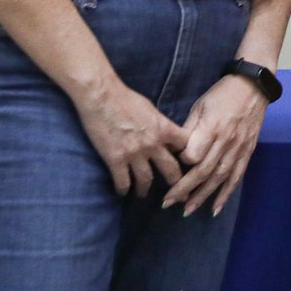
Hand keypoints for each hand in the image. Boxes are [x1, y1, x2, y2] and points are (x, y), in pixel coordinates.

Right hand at [72, 78, 188, 197]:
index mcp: (164, 128)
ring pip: (146, 180)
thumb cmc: (126, 98)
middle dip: (177, 183)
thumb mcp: (151, 109)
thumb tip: (165, 133)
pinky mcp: (115, 159)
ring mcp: (134, 153)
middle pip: (171, 169)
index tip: (189, 165)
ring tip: (143, 194)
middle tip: (180, 194)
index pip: (185, 146)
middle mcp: (152, 144)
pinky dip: (123, 190)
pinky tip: (122, 192)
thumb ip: (160, 124)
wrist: (102, 97)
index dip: (189, 156)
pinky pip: (123, 181)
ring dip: (145, 189)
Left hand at [163, 73, 268, 216]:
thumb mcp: (200, 106)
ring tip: (187, 211)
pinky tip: (215, 209)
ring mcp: (238, 148)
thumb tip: (174, 151)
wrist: (253, 87)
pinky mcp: (247, 152)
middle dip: (184, 189)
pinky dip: (226, 195)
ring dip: (202, 197)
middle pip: (203, 171)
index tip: (171, 166)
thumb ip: (188, 130)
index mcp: (212, 127)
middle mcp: (226, 141)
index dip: (180, 163)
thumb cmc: (222, 95)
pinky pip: (236, 177)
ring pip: (219, 178)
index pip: (193, 154)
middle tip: (168, 203)